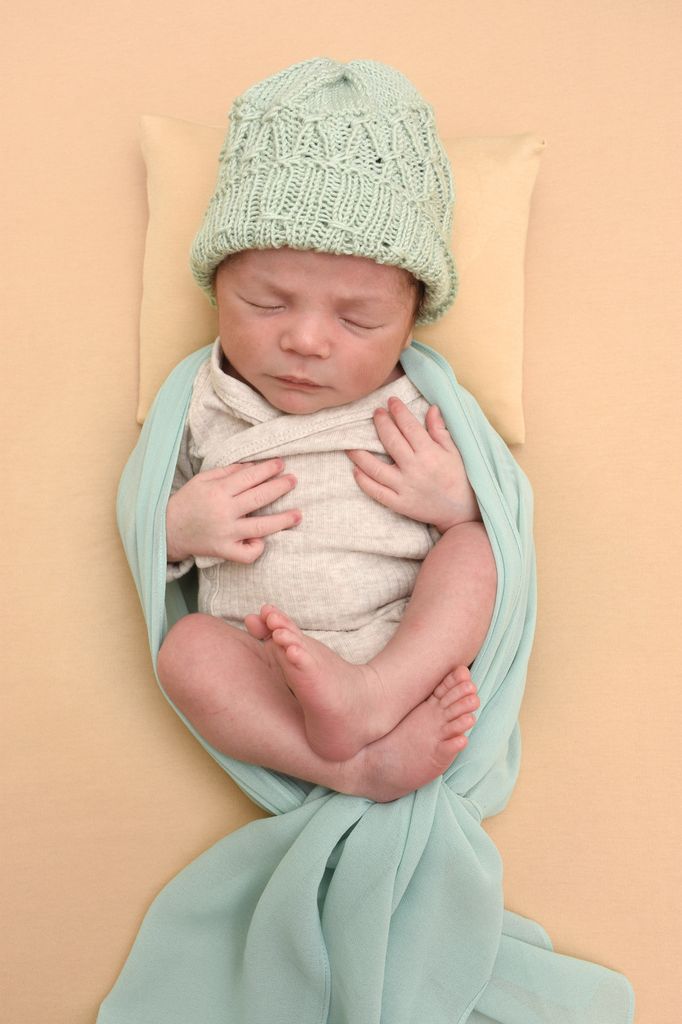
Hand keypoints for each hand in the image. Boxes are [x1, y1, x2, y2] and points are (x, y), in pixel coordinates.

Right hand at [166, 459, 300, 563]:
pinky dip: (257, 547)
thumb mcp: (204, 479)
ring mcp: (226, 533)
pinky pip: (248, 553)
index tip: (281, 464)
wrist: (167, 530)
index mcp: (218, 491)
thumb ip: (229, 471)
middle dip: (280, 487)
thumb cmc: (188, 501)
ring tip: (298, 514)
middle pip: (259, 498)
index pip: (249, 477)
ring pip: (261, 527)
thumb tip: (254, 466)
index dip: (268, 469)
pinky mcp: (225, 551)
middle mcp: (224, 511)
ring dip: (283, 520)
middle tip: (293, 480)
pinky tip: (263, 540)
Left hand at [346, 397, 479, 532]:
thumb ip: (439, 430)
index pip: (409, 427)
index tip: (391, 401)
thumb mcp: (453, 452)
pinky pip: (376, 492)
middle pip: (390, 441)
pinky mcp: (399, 503)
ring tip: (351, 444)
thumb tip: (431, 408)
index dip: (398, 411)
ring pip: (375, 468)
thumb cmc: (459, 478)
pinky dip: (363, 481)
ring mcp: (404, 487)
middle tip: (375, 413)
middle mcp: (414, 469)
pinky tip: (355, 470)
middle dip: (381, 424)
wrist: (462, 512)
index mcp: (430, 453)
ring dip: (360, 454)